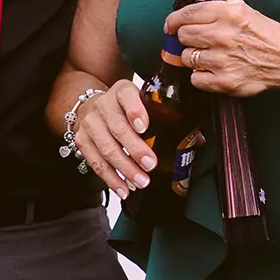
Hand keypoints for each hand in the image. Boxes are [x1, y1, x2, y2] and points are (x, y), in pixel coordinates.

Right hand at [72, 79, 158, 196]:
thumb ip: (167, 118)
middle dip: (135, 149)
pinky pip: (95, 162)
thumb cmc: (125, 107)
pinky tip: (123, 188)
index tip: (144, 127)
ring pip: (106, 148)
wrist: (94, 106)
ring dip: (124, 168)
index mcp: (122, 91)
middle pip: (118, 128)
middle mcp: (103, 105)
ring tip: (141, 181)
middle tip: (150, 164)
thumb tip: (198, 140)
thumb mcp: (144, 103)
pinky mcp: (82, 141)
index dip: (135, 111)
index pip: (127, 96)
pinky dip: (110, 178)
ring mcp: (90, 123)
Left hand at [167, 0, 279, 96]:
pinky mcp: (225, 81)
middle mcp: (223, 35)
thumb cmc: (265, 35)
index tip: (171, 26)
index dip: (174, 21)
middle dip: (187, 39)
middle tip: (198, 42)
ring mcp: (223, 59)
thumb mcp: (243, 11)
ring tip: (210, 57)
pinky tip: (213, 71)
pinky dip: (201, 76)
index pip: (186, 15)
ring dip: (195, 58)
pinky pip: (195, 79)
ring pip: (187, 58)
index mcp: (228, 13)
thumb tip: (186, 16)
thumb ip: (216, 11)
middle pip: (183, 36)